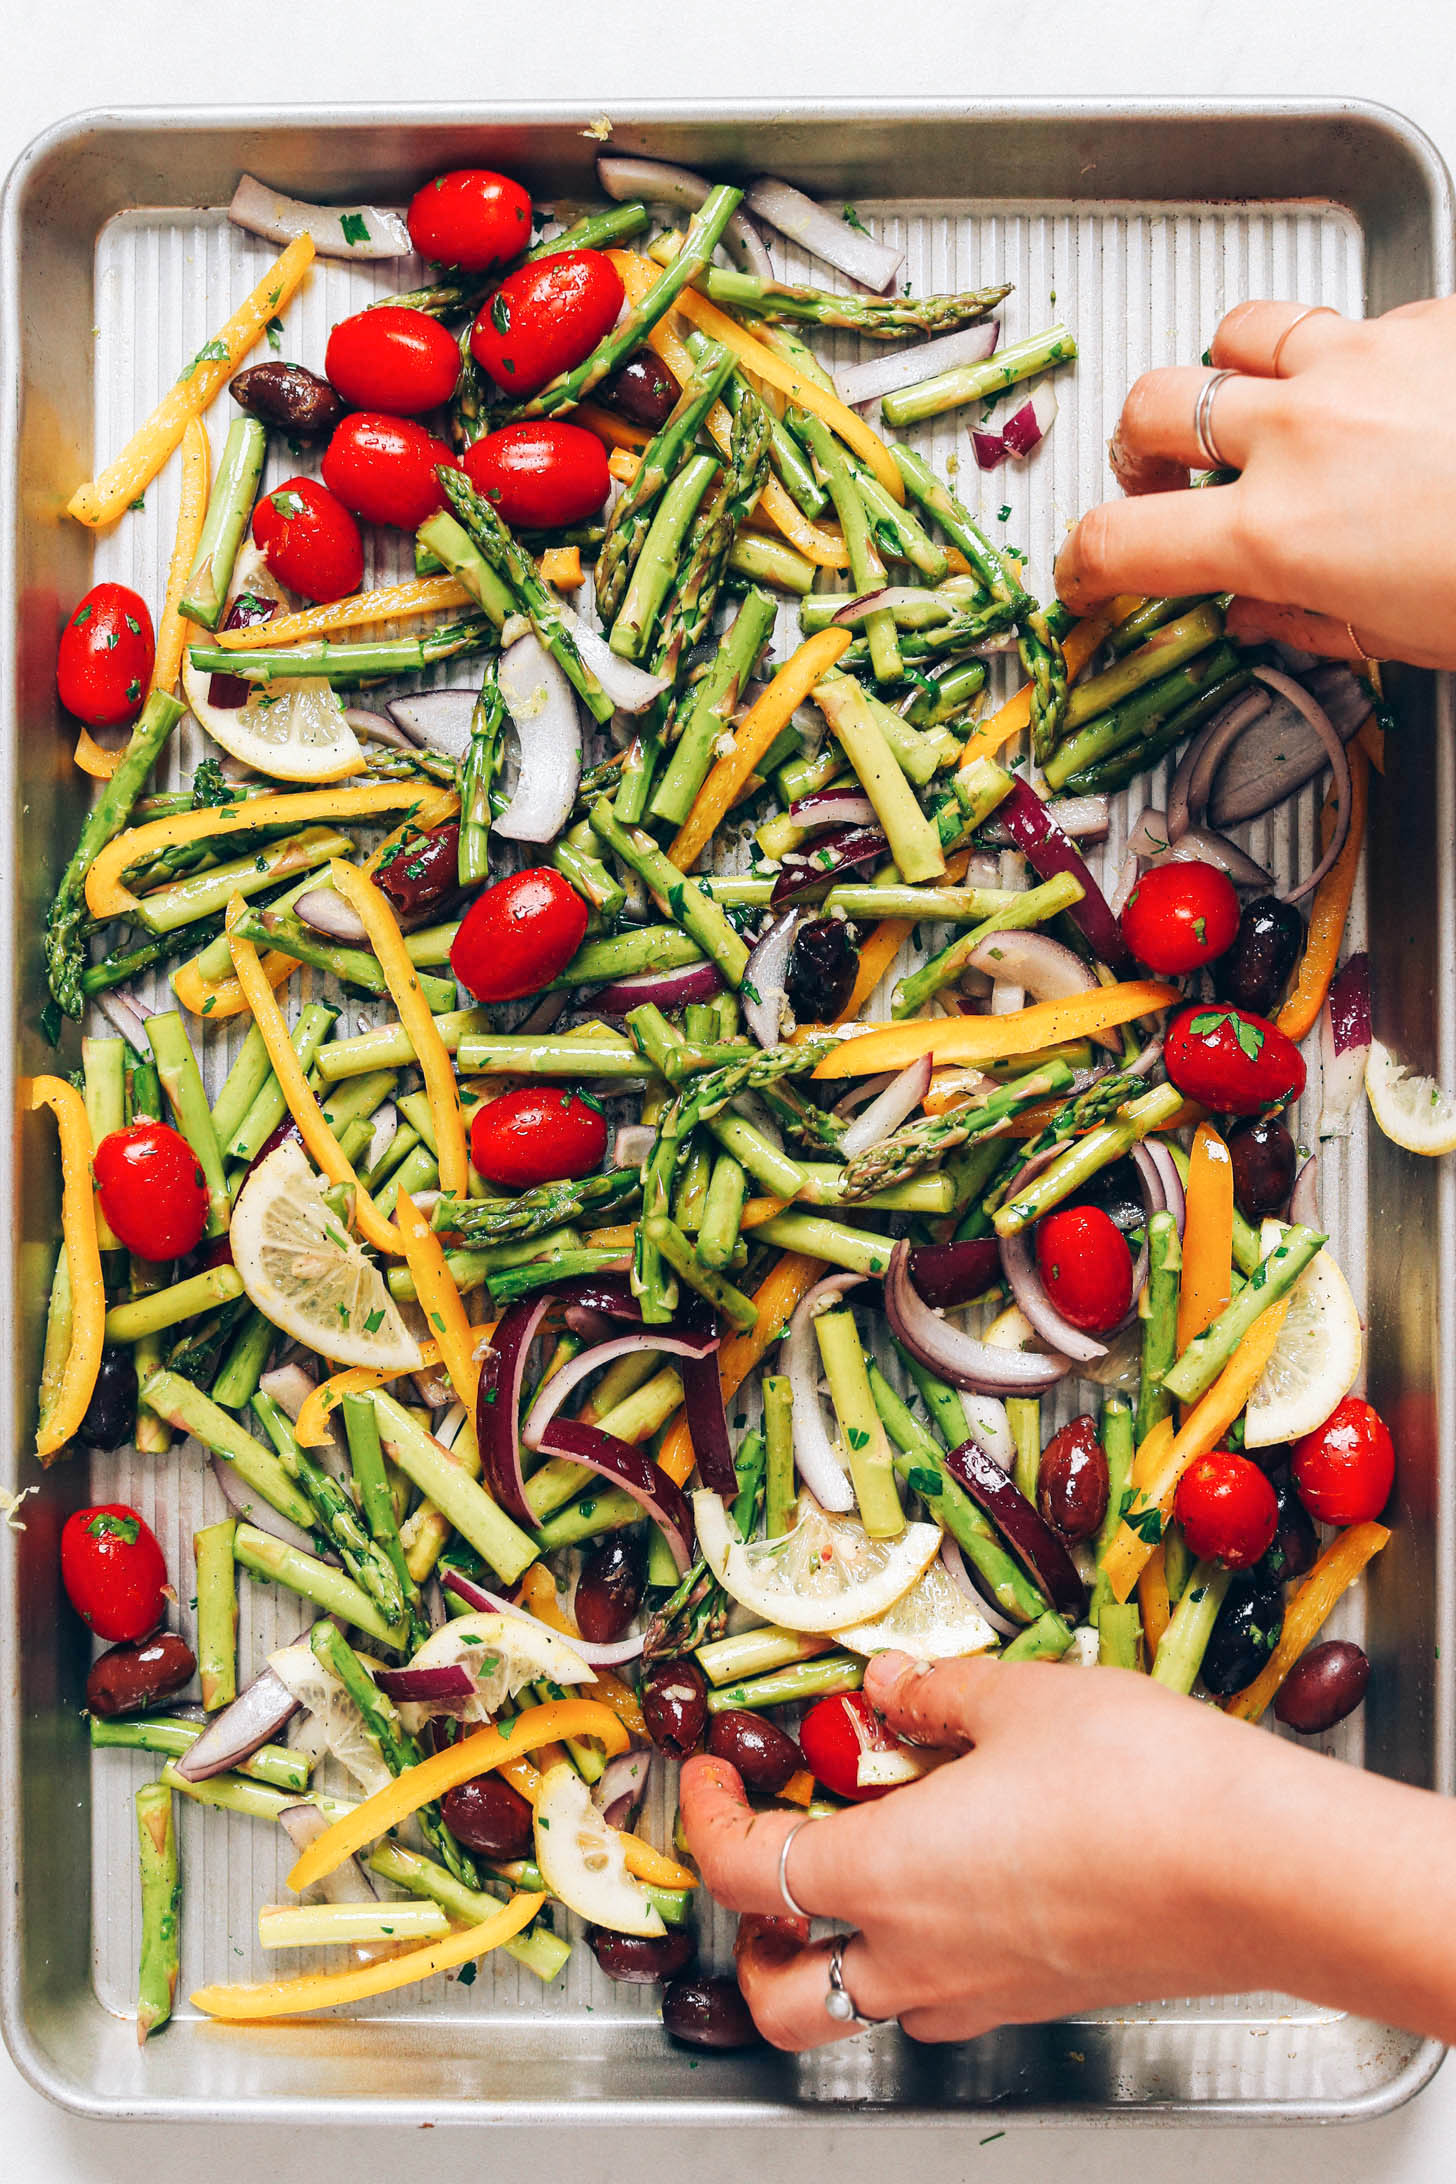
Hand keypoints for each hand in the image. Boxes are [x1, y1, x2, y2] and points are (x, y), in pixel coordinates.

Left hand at [680, 1649, 1455, 2050]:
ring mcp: (979, 1993)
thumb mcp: (1019, 1698)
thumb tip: (891, 1685)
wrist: (1263, 1868)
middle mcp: (916, 1958)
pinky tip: (951, 1876)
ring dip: (829, 1948)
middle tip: (764, 1851)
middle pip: (779, 1991)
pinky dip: (911, 1949)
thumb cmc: (1141, 1782)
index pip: (745, 1872)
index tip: (705, 1769)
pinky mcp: (1038, 1998)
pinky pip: (938, 1998)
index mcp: (884, 1876)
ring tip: (854, 1865)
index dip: (705, 1817)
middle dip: (749, 1932)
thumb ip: (935, 1695)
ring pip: (858, 2004)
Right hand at [1054, 296, 1455, 668]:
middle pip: (1155, 407)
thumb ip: (1308, 617)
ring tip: (1246, 407)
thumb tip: (1263, 611)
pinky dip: (1338, 355)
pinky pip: (1349, 321)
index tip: (1084, 578)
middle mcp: (1304, 431)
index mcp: (1281, 532)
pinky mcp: (1426, 318)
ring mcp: (1362, 360)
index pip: (1125, 542)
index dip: (1085, 566)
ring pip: (1238, 334)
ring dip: (1224, 374)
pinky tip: (1371, 392)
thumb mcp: (1401, 636)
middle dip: (1139, 446)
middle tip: (1156, 477)